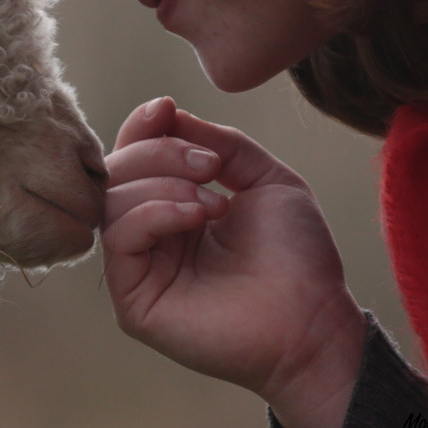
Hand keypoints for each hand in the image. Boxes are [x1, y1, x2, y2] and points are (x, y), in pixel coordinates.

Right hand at [102, 97, 367, 427]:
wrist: (315, 319)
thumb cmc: (297, 257)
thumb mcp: (265, 178)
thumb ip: (221, 142)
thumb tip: (167, 112)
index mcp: (175, 208)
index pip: (135, 157)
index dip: (143, 127)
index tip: (166, 108)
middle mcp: (152, 237)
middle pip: (117, 172)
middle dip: (160, 152)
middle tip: (209, 164)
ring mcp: (140, 269)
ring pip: (113, 200)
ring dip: (163, 182)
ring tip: (212, 199)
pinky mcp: (135, 301)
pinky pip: (120, 238)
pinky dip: (156, 212)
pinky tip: (197, 216)